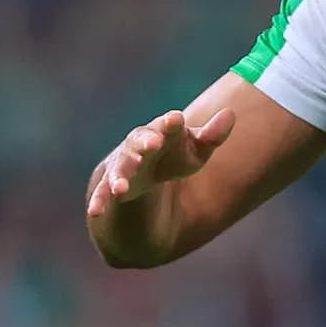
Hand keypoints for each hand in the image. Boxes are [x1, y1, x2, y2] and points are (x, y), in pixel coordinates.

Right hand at [86, 109, 236, 216]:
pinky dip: (99, 201)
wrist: (144, 170)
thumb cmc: (174, 154)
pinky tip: (95, 212)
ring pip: (119, 168)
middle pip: (139, 141)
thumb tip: (231, 114)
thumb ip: (212, 135)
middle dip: (145, 142)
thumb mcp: (197, 148)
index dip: (171, 123)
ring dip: (120, 176)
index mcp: (160, 132)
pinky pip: (102, 193)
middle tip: (153, 144)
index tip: (176, 119)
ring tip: (121, 187)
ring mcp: (122, 165)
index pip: (166, 125)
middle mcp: (137, 145)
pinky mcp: (111, 185)